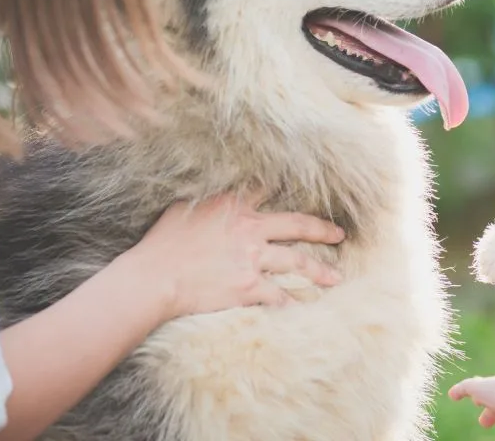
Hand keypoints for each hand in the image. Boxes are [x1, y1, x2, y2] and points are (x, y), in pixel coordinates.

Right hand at [125, 193, 346, 319]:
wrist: (154, 277)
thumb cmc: (162, 244)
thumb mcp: (184, 208)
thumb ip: (207, 201)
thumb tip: (214, 196)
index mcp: (234, 206)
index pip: (267, 190)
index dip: (286, 187)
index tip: (303, 187)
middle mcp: (250, 229)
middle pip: (297, 225)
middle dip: (321, 229)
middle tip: (340, 234)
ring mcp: (252, 258)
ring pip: (297, 262)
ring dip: (319, 271)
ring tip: (335, 277)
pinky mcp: (249, 286)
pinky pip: (278, 296)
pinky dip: (292, 303)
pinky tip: (304, 308)